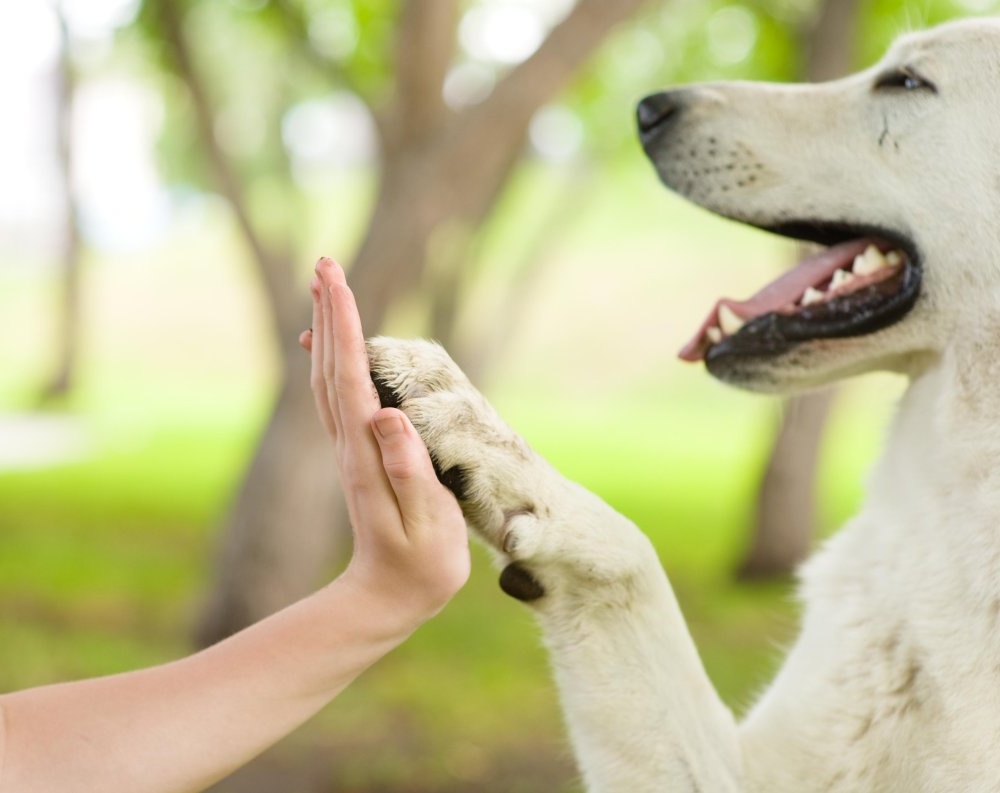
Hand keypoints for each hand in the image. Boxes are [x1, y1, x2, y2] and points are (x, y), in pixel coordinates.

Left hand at [300, 258, 469, 627]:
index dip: (346, 327)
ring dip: (328, 331)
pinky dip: (334, 360)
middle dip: (330, 313)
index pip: (352, 378)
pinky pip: (338, 396)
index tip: (338, 280)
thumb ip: (408, 470)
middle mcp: (350, 444)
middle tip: (325, 264)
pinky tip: (334, 346)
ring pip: (330, 378)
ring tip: (326, 290)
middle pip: (332, 367)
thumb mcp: (425, 524)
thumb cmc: (419, 565)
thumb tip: (386, 415)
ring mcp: (350, 449)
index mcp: (367, 454)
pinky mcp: (358, 455)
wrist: (387, 598)